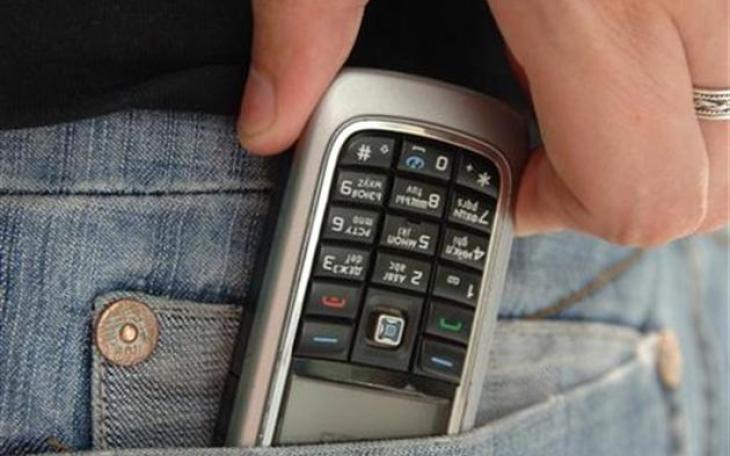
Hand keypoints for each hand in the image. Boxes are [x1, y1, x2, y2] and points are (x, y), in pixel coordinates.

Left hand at [237, 0, 728, 245]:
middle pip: (715, 178)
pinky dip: (691, 83)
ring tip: (590, 95)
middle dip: (635, 195)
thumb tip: (265, 119)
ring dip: (676, 141)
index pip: (640, 192)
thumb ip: (304, 17)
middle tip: (555, 151)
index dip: (566, 215)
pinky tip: (617, 42)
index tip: (509, 183)